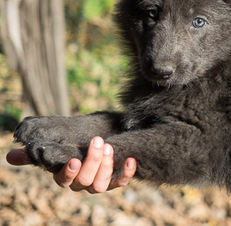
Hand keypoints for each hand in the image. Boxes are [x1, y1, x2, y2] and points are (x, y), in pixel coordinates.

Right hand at [6, 136, 135, 193]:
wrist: (103, 134)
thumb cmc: (77, 138)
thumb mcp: (59, 141)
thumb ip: (38, 151)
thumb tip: (12, 155)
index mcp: (66, 175)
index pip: (64, 180)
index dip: (69, 172)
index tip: (75, 159)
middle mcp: (82, 182)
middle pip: (85, 181)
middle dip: (92, 161)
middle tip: (98, 141)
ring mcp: (99, 182)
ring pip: (101, 184)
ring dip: (106, 166)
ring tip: (109, 146)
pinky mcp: (116, 178)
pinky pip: (121, 182)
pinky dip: (127, 173)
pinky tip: (131, 159)